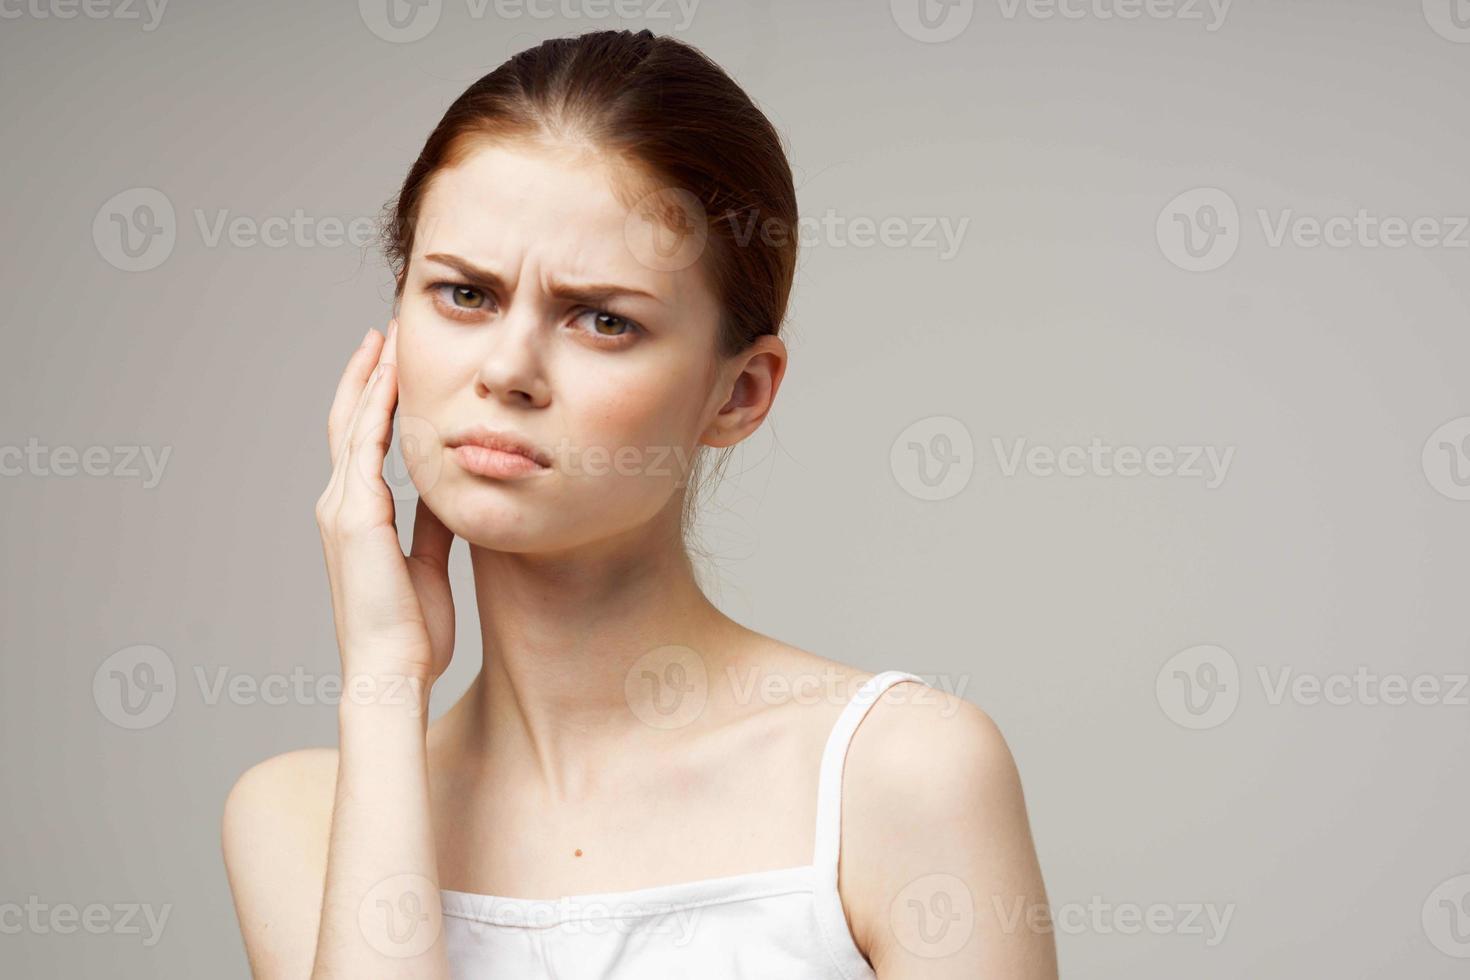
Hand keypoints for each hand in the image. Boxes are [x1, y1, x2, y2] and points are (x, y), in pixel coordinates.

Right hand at [314, 320, 455, 684]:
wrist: (392, 670)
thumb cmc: (411, 631)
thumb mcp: (429, 565)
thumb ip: (431, 526)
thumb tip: (447, 494)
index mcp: (358, 517)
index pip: (362, 442)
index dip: (374, 399)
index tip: (394, 363)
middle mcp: (342, 505)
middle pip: (349, 420)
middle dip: (367, 373)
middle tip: (384, 330)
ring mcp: (343, 508)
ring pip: (354, 423)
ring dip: (372, 376)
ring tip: (387, 336)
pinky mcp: (357, 517)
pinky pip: (365, 446)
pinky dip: (377, 407)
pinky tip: (393, 377)